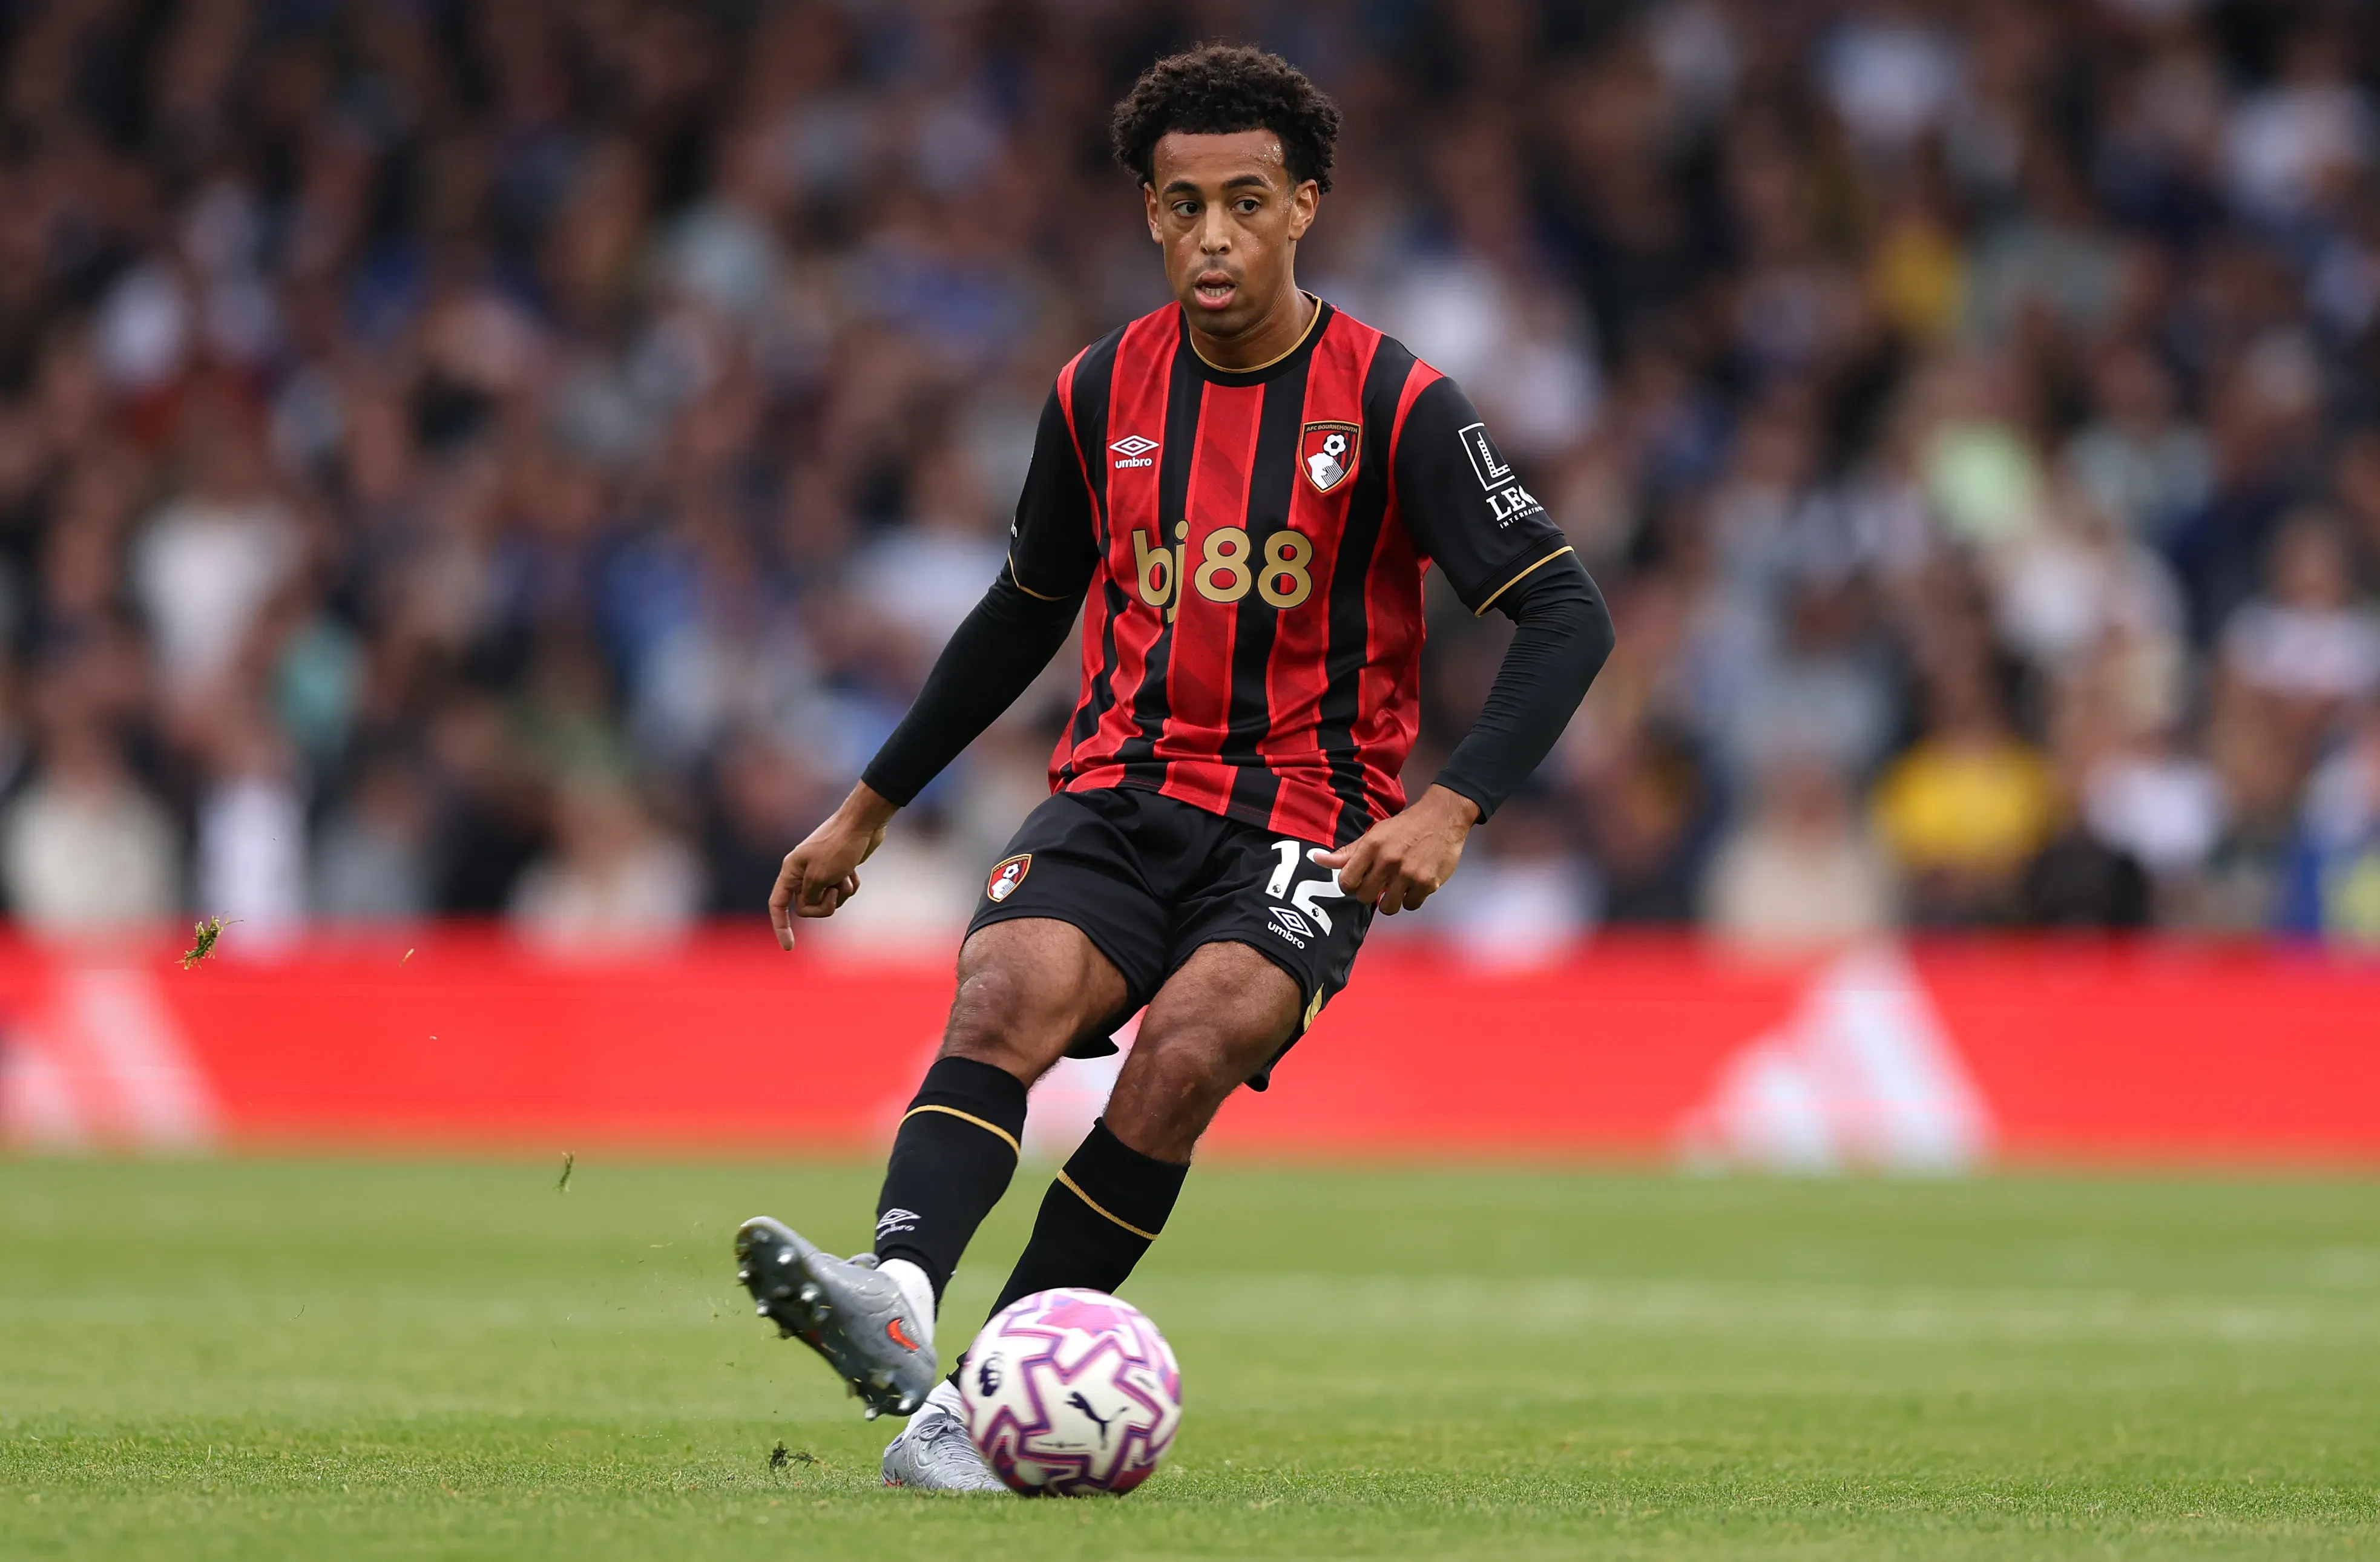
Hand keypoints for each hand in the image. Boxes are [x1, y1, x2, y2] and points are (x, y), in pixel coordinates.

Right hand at [768, 784, 896, 948]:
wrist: (864, 822)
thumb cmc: (839, 846)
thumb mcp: (820, 877)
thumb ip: (810, 898)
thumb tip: (808, 907)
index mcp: (791, 870)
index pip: (777, 904)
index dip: (781, 927)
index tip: (789, 947)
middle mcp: (803, 872)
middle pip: (807, 907)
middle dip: (825, 904)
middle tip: (835, 889)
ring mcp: (822, 870)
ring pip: (828, 900)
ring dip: (841, 893)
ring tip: (846, 875)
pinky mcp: (839, 869)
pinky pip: (843, 891)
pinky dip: (850, 885)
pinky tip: (854, 871)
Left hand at [1314, 785, 1480, 915]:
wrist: (1442, 818)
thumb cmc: (1404, 828)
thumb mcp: (1373, 835)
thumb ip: (1346, 852)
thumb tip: (1315, 858)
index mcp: (1371, 846)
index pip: (1346, 882)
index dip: (1351, 885)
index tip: (1359, 881)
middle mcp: (1388, 860)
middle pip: (1365, 897)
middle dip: (1370, 894)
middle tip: (1380, 883)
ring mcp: (1409, 873)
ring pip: (1388, 907)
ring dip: (1391, 901)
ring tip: (1397, 887)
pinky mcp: (1427, 882)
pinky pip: (1411, 905)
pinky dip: (1411, 899)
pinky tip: (1414, 885)